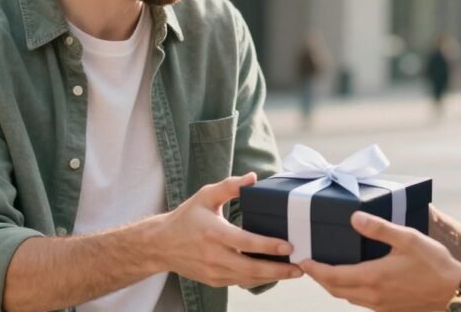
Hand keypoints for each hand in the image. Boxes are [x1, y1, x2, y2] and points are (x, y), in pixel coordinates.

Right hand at [155, 172, 301, 287]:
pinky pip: (241, 282)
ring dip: (272, 277)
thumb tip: (252, 177)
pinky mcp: (214, 280)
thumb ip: (229, 186)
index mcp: (214, 233)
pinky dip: (258, 280)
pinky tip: (273, 274)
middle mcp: (214, 256)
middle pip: (251, 268)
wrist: (161, 245)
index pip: (245, 242)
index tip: (288, 246)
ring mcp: (214, 271)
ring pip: (248, 279)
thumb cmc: (186, 218)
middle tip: (299, 267)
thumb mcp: (205, 196)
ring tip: (293, 272)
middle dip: (278, 270)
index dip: (268, 245)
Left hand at [300, 211, 460, 311]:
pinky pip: (361, 302)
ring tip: (327, 271)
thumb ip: (379, 228)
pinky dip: (350, 292)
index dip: (314, 270)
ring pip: (348, 298)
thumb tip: (354, 218)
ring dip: (334, 286)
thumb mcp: (408, 239)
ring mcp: (381, 306)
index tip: (302, 261)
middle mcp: (373, 296)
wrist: (455, 292)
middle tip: (309, 265)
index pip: (332, 276)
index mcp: (373, 277)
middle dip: (319, 278)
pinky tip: (354, 281)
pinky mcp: (389, 310)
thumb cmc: (434, 264)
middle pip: (335, 290)